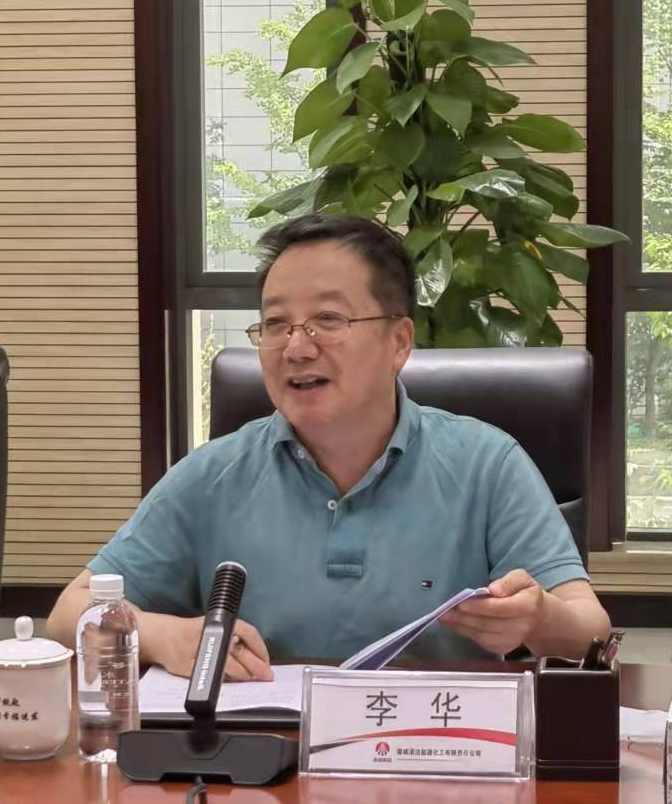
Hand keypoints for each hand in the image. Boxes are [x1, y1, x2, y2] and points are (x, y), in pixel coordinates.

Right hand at [152, 615, 272, 681]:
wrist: (164, 637)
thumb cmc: (194, 633)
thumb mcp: (214, 628)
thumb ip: (234, 639)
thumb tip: (258, 659)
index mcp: (219, 622)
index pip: (247, 632)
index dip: (260, 647)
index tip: (267, 660)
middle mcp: (209, 634)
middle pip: (239, 651)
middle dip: (255, 666)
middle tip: (266, 676)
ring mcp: (196, 651)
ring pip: (225, 666)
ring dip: (242, 675)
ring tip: (251, 680)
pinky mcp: (186, 667)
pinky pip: (208, 676)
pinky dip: (222, 681)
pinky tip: (230, 683)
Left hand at [440, 569, 546, 654]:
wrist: (539, 620)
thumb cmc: (526, 594)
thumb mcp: (522, 579)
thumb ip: (509, 582)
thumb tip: (493, 590)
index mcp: (527, 607)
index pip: (500, 608)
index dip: (479, 607)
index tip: (460, 603)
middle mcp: (521, 628)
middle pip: (488, 623)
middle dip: (464, 617)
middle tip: (444, 611)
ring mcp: (512, 641)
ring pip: (482, 634)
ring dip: (461, 626)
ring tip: (445, 617)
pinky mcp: (503, 649)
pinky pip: (481, 641)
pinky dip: (466, 633)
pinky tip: (455, 624)